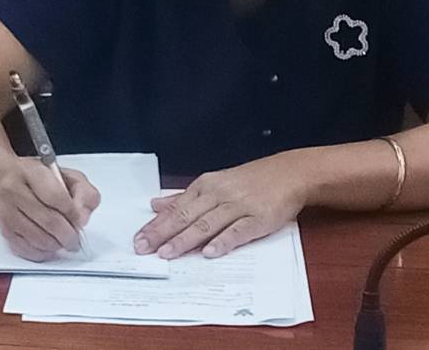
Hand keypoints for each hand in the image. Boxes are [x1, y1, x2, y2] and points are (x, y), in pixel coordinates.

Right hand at [0, 158, 100, 261]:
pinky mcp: (3, 229)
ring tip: (63, 242)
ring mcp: (6, 212)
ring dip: (56, 245)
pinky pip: (26, 249)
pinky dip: (42, 253)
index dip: (73, 212)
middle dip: (68, 235)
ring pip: (38, 238)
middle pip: (49, 221)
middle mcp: (14, 190)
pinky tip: (49, 247)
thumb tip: (82, 218)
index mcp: (31, 172)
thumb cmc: (36, 179)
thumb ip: (83, 192)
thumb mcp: (65, 174)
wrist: (2, 181)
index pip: (56, 196)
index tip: (79, 219)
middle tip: (75, 239)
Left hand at [134, 153, 307, 259]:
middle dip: (162, 233)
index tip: (139, 239)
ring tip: (167, 253)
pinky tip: (210, 253)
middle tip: (144, 249)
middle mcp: (218, 195)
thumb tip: (155, 204)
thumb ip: (184, 197)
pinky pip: (238, 231)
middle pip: (185, 216)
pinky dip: (223, 242)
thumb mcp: (214, 183)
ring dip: (185, 240)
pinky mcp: (258, 218)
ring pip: (206, 224)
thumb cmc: (250, 180)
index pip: (175, 208)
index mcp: (205, 186)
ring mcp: (238, 206)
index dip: (155, 224)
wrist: (289, 174)